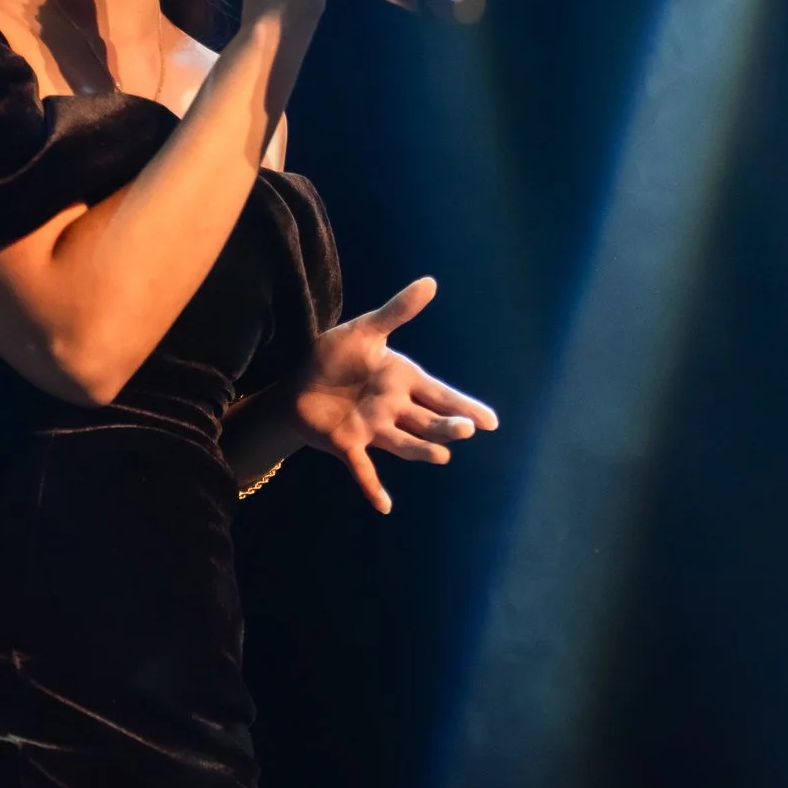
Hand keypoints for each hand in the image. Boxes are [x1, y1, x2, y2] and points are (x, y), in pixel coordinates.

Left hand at [289, 277, 498, 513]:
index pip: (440, 395)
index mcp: (402, 381)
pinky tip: (384, 505)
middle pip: (427, 421)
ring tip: (441, 455)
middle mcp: (393, 409)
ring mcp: (372, 429)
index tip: (492, 421)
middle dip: (446, 426)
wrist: (296, 380)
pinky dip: (371, 487)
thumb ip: (397, 312)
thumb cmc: (334, 355)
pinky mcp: (347, 444)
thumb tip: (430, 282)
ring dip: (420, 450)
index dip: (465, 406)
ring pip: (403, 442)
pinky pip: (361, 468)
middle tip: (467, 430)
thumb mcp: (366, 330)